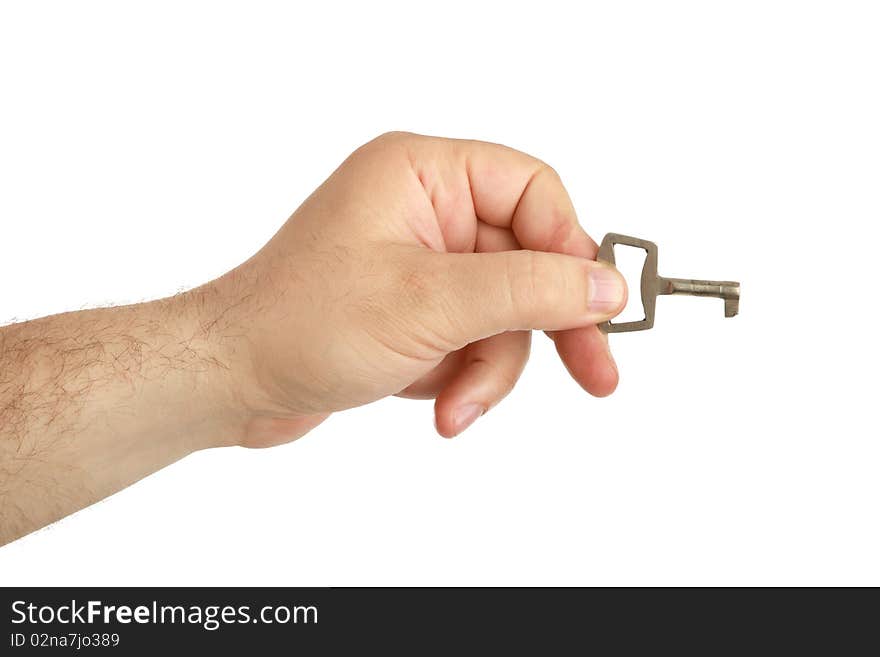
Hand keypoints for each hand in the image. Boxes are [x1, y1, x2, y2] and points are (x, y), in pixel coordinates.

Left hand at [207, 132, 626, 445]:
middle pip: (527, 261)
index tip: (598, 307)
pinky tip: (440, 408)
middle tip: (595, 373)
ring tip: (457, 406)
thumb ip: (528, 289)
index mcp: (423, 174)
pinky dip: (466, 380)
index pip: (533, 192)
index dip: (571, 249)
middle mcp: (426, 211)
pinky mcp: (415, 311)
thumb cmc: (299, 323)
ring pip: (504, 314)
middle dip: (545, 326)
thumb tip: (605, 285)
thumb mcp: (430, 303)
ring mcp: (422, 266)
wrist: (231, 381)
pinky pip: (474, 341)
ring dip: (491, 369)